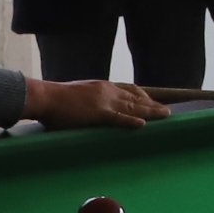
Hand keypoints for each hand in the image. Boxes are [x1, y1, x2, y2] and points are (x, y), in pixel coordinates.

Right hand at [25, 77, 163, 128]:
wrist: (45, 97)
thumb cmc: (57, 99)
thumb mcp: (79, 95)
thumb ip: (90, 101)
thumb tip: (94, 109)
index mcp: (102, 86)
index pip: (129, 89)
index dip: (143, 96)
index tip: (153, 101)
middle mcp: (107, 91)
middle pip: (136, 98)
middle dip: (152, 105)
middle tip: (167, 112)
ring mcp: (104, 102)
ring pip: (132, 108)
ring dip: (150, 112)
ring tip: (165, 116)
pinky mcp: (97, 113)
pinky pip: (118, 119)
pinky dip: (131, 122)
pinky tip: (142, 126)